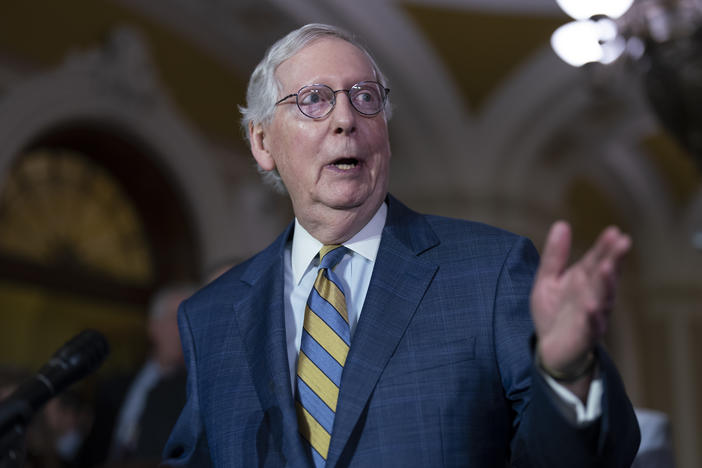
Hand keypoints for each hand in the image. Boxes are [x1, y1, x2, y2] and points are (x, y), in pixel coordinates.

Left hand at [531, 221, 630, 376]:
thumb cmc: (554, 312)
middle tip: (623, 242)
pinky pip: (590, 325)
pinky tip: (592, 306)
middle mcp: (593, 295)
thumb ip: (555, 255)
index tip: (614, 231)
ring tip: (608, 267)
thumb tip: (561, 224)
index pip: (597, 260)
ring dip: (606, 284)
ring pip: (602, 298)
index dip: (605, 247)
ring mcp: (591, 316)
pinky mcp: (584, 335)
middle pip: (605, 276)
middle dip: (614, 259)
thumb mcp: (548, 279)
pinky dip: (592, 316)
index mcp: (584, 280)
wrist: (550, 349)